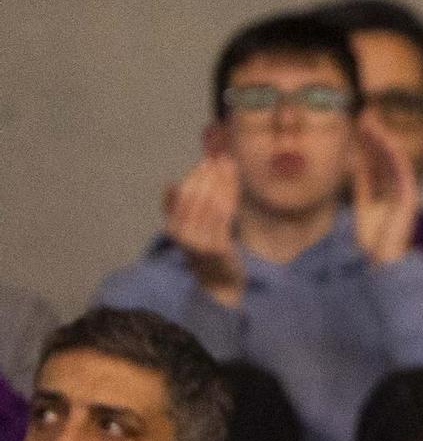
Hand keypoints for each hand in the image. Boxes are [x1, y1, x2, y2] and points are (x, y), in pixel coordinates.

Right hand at [165, 155, 244, 304]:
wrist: (219, 282)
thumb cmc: (204, 250)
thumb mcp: (188, 229)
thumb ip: (180, 209)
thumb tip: (169, 185)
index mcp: (172, 227)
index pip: (183, 194)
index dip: (196, 175)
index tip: (209, 160)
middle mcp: (182, 234)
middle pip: (197, 196)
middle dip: (210, 174)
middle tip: (222, 158)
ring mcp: (199, 242)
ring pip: (212, 203)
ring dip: (222, 181)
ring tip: (230, 166)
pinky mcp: (218, 247)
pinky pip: (225, 216)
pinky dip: (230, 196)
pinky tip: (235, 185)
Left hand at [351, 115, 419, 265]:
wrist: (382, 261)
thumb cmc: (372, 238)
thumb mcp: (363, 202)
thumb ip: (363, 180)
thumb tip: (356, 156)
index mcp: (386, 188)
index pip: (376, 159)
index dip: (367, 140)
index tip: (357, 122)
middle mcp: (397, 187)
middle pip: (385, 155)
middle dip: (375, 134)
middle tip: (364, 113)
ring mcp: (406, 191)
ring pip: (395, 158)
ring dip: (384, 138)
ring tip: (371, 121)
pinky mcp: (410, 197)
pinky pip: (402, 170)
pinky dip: (394, 154)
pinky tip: (384, 139)